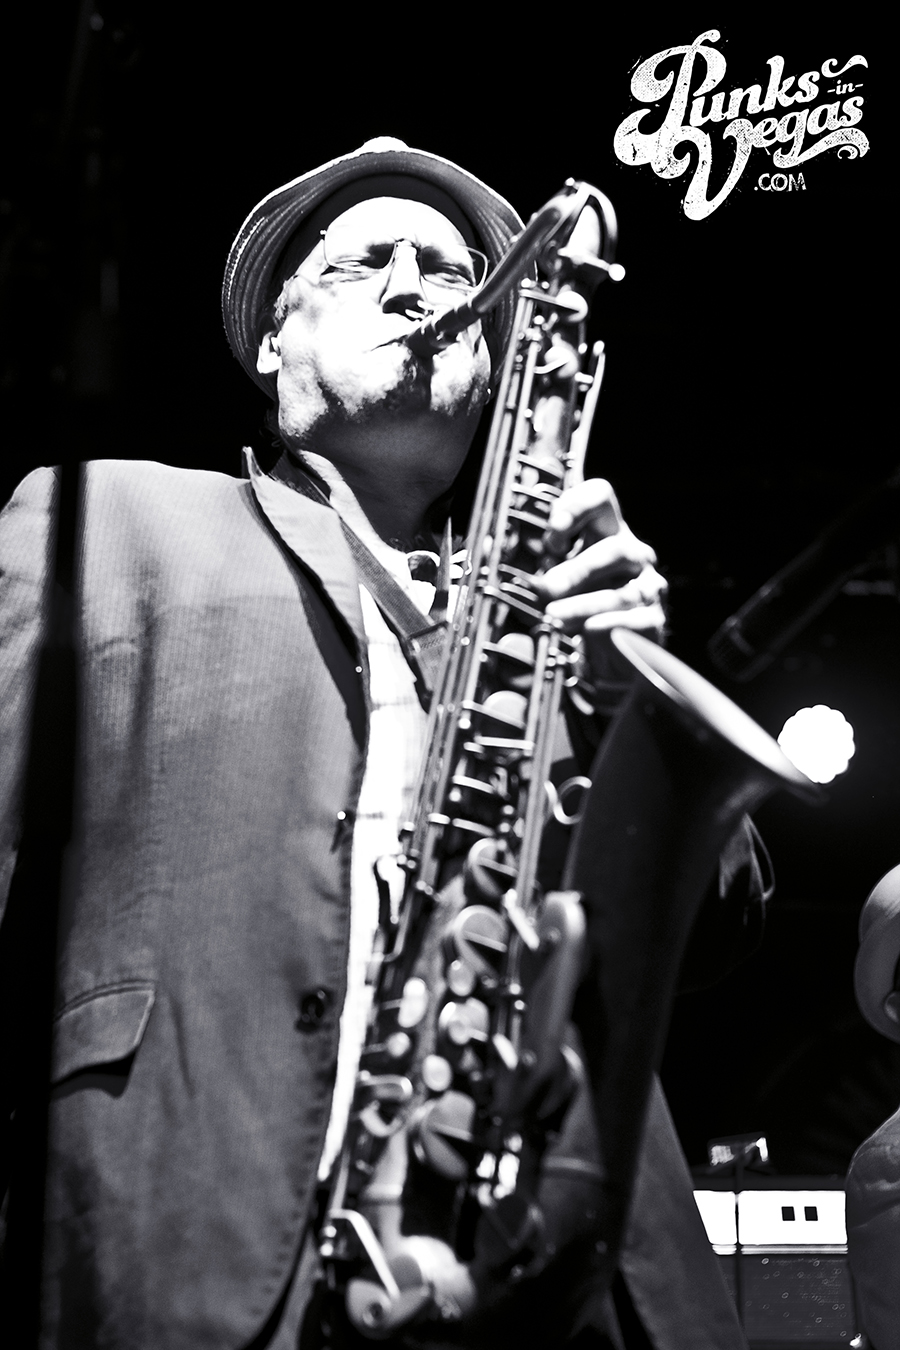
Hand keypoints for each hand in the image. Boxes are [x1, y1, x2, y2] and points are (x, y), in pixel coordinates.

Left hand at [532, 478, 667, 681]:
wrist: (606, 656)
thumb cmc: (573, 608)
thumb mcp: (547, 581)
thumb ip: (530, 563)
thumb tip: (497, 548)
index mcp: (605, 531)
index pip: (600, 496)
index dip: (577, 506)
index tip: (552, 534)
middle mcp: (632, 553)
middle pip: (614, 548)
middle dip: (578, 569)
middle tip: (547, 587)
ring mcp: (648, 586)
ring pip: (621, 591)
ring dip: (584, 604)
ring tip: (555, 616)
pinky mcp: (654, 620)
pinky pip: (635, 620)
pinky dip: (610, 625)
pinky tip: (589, 631)